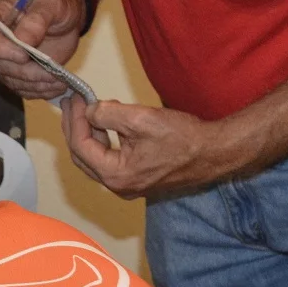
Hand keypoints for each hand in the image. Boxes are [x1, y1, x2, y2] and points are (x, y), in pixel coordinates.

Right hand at [0, 0, 85, 99]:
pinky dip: (41, 91)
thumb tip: (22, 39)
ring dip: (35, 84)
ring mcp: (5, 60)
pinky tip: (57, 85)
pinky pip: (23, 89)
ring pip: (12, 81)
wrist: (67, 19)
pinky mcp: (17, 75)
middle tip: (51, 72)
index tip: (23, 55)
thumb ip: (37, 19)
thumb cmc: (57, 6)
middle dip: (25, 71)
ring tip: (59, 79)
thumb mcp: (52, 5)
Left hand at [62, 96, 247, 198]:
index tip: (74, 100)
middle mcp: (118, 186)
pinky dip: (103, 142)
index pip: (80, 147)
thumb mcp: (141, 119)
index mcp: (115, 175)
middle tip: (73, 104)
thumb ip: (108, 114)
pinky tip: (106, 124)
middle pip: (83, 156)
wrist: (214, 152)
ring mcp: (127, 185)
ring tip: (86, 110)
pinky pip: (110, 161)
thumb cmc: (184, 138)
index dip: (75, 120)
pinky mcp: (137, 180)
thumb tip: (89, 111)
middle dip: (76, 128)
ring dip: (89, 134)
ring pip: (95, 159)